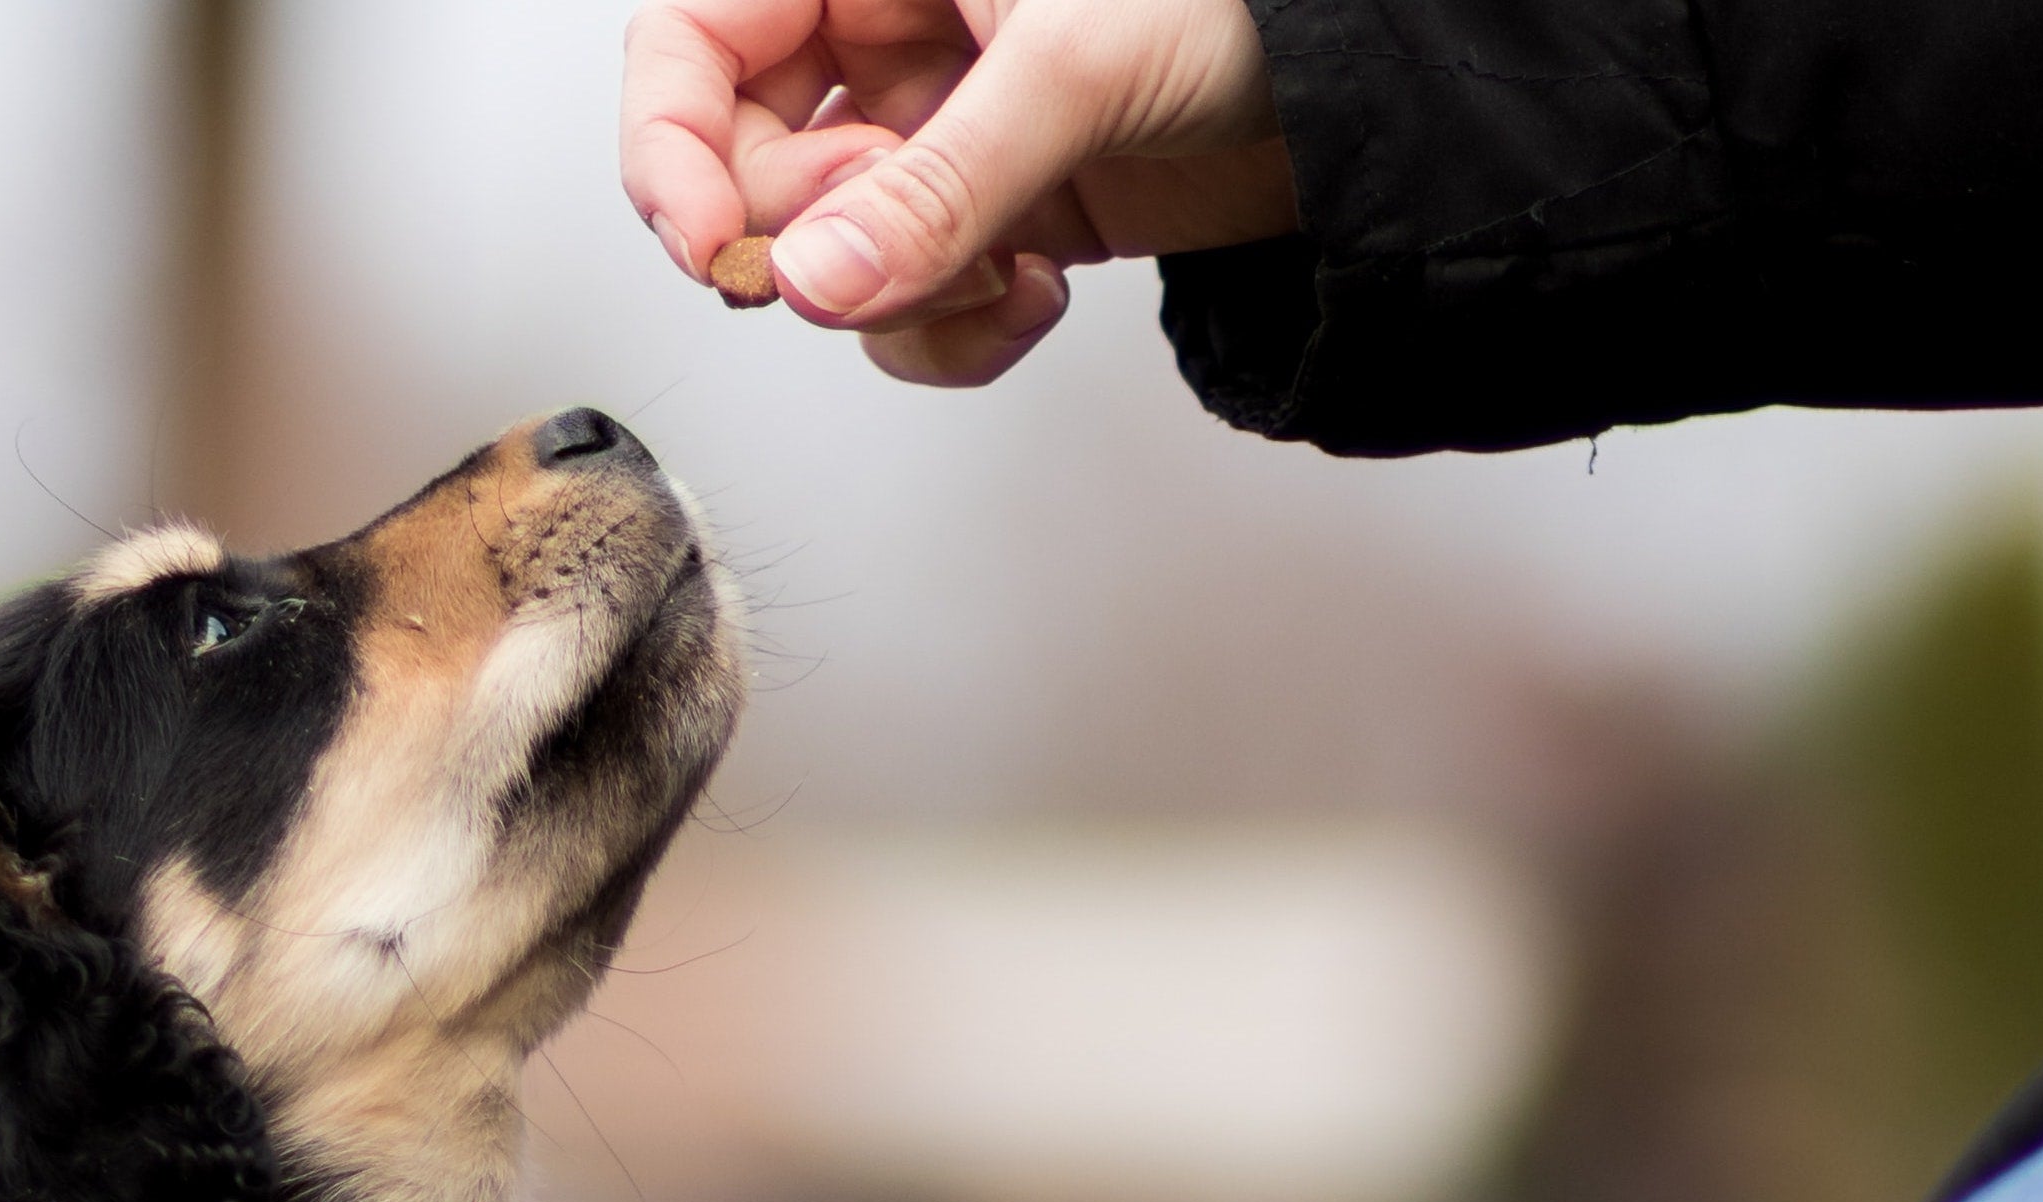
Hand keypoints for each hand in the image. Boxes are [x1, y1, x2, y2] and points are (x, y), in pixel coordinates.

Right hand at [622, 0, 1298, 387]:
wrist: (1373, 94)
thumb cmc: (1248, 2)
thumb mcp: (1073, 72)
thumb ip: (939, 189)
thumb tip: (817, 284)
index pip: (692, 39)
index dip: (669, 144)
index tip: (712, 244)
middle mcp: (887, 34)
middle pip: (749, 163)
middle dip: (815, 238)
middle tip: (885, 255)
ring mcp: (938, 132)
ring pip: (830, 251)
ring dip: (901, 295)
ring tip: (997, 274)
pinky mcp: (994, 215)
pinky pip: (913, 298)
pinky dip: (959, 327)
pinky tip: (1036, 295)